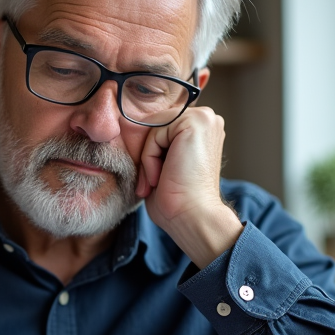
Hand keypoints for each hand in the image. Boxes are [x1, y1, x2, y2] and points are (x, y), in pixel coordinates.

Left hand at [135, 105, 242, 267]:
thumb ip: (157, 143)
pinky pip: (154, 134)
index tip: (156, 179)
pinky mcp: (194, 123)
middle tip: (155, 182)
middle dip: (148, 156)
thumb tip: (128, 128)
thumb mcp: (163, 163)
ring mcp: (203, 118)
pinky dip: (150, 159)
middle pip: (154, 125)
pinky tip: (161, 176)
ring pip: (152, 130)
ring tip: (159, 181)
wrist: (192, 216)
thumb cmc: (176, 199)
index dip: (150, 152)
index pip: (159, 126)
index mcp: (201, 128)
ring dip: (148, 159)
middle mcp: (206, 118)